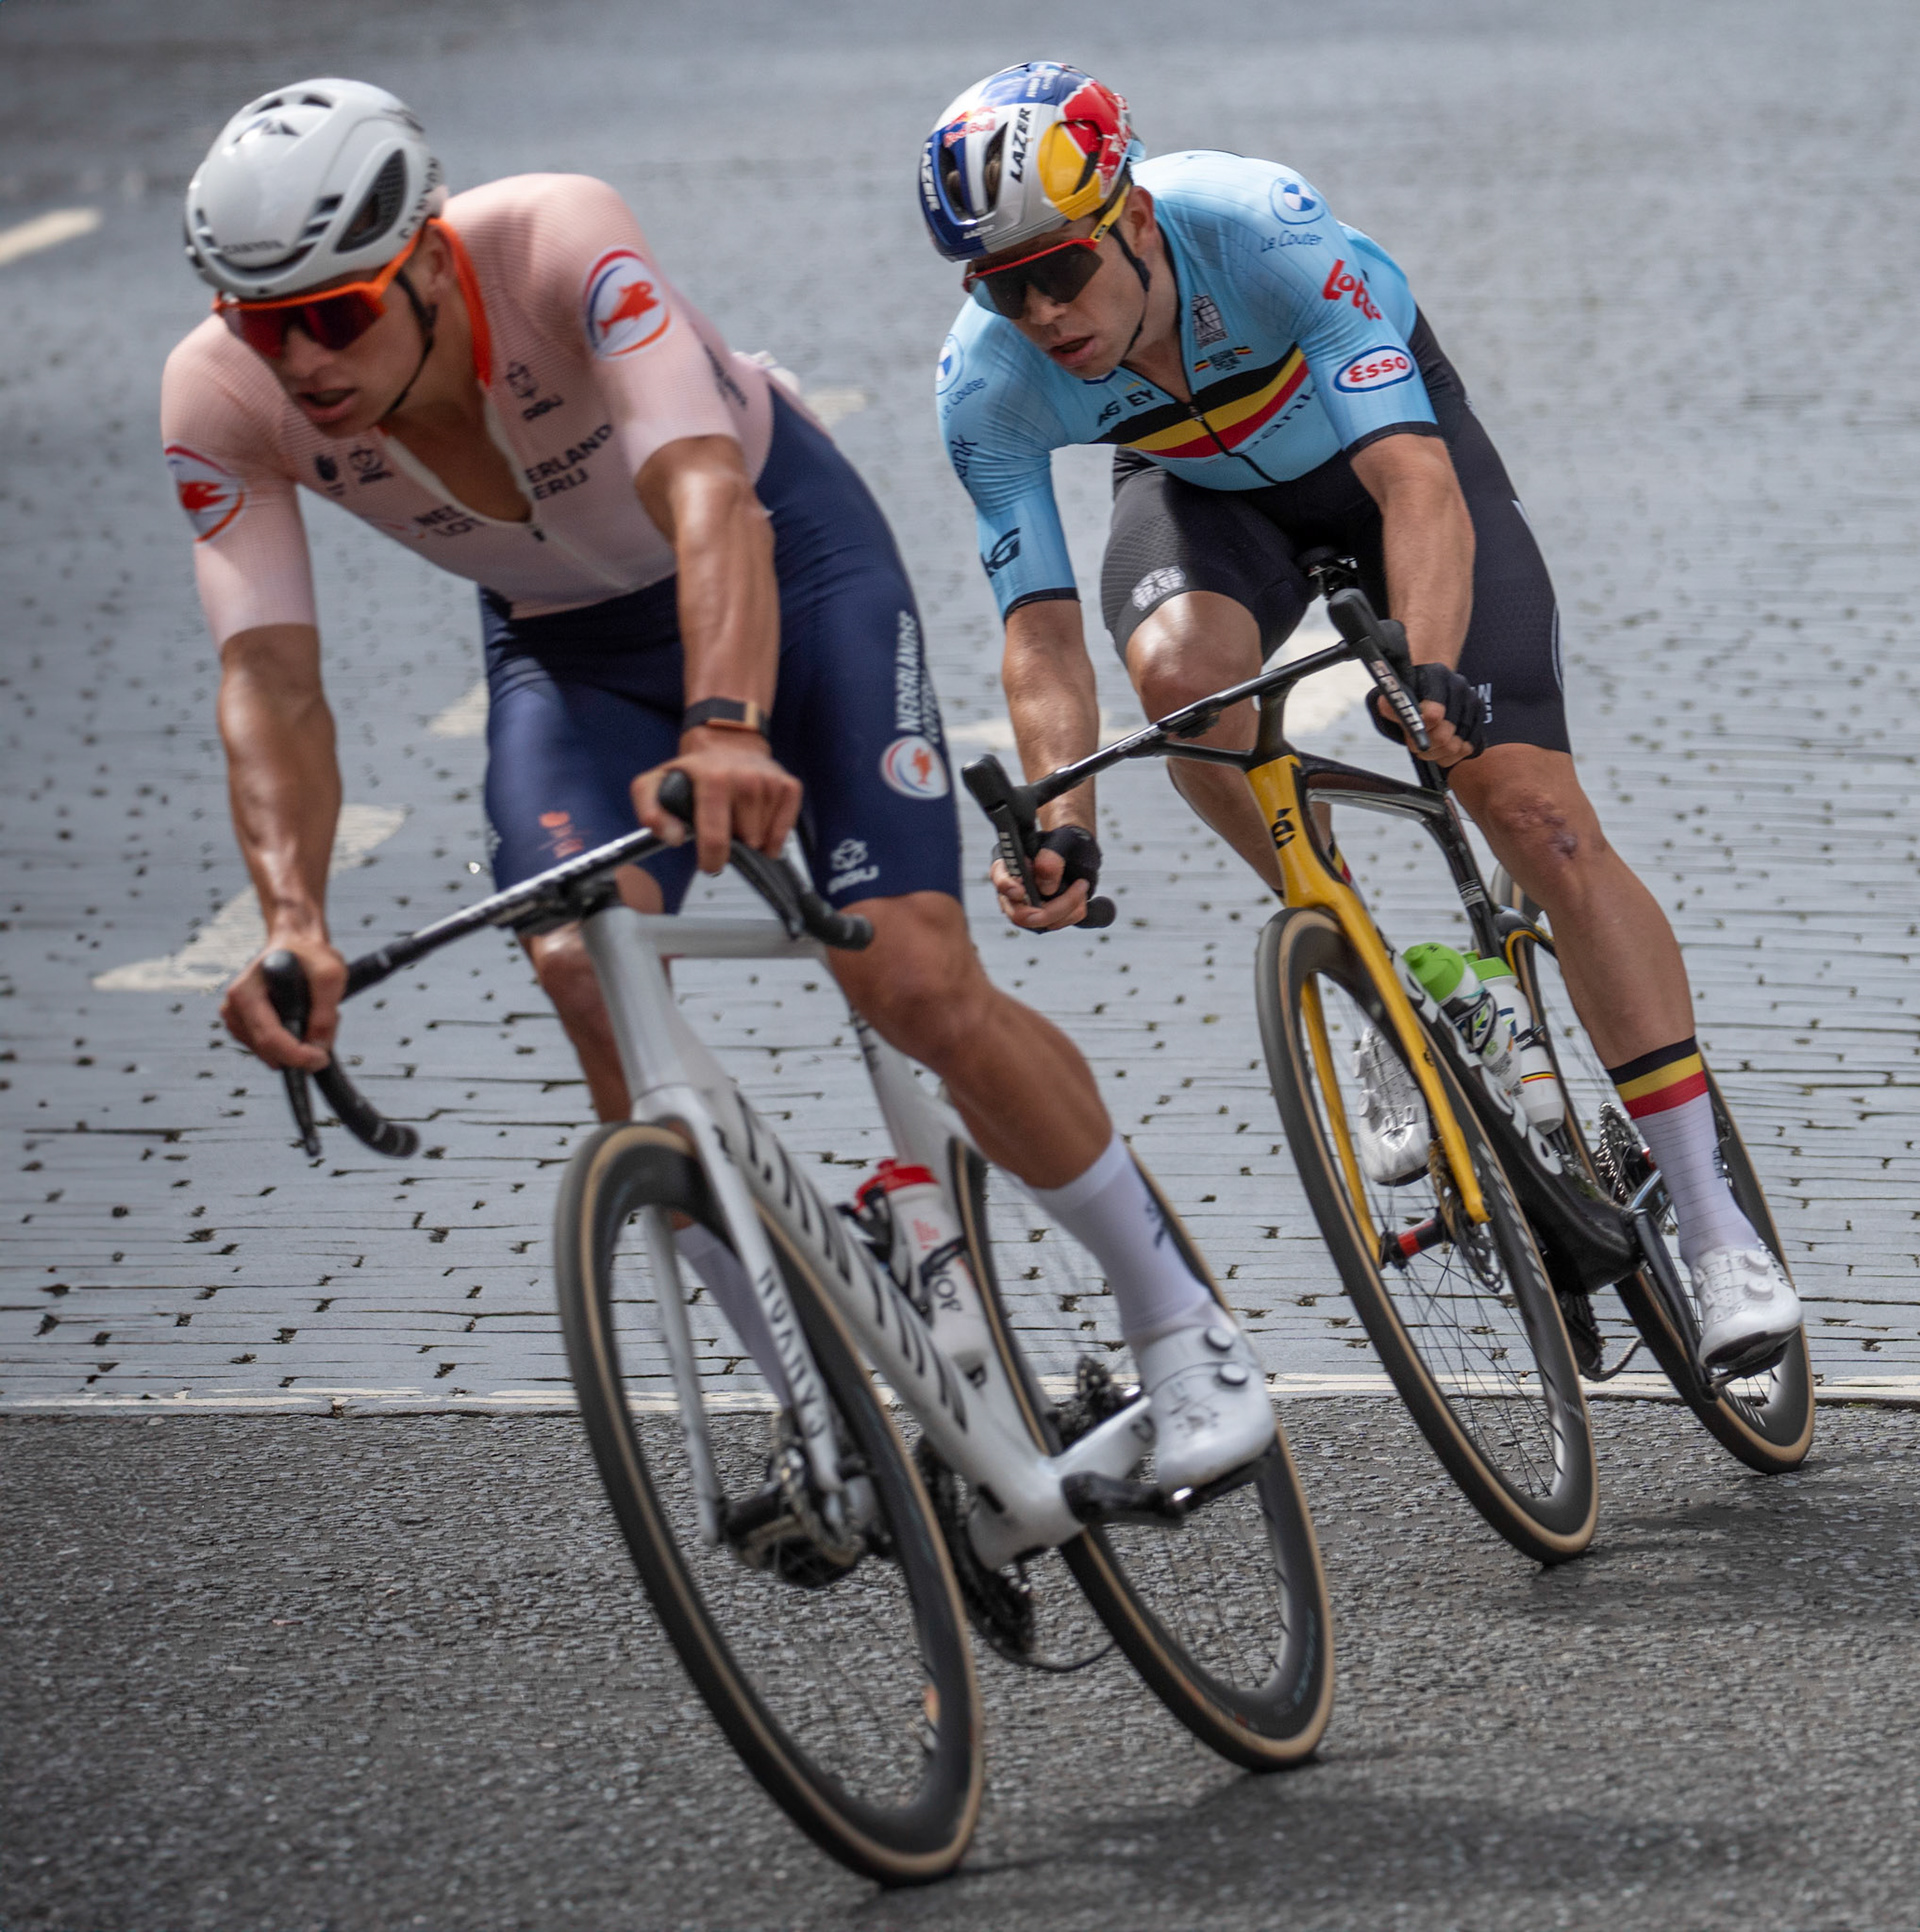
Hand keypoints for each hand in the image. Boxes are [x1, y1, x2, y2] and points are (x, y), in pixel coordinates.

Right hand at [222, 933, 343, 1071]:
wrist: (296, 945)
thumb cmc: (310, 955)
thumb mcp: (329, 975)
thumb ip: (326, 1011)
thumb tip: (319, 1047)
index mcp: (245, 992)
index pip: (268, 1037)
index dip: (296, 1055)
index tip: (320, 1059)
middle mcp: (233, 1007)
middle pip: (268, 1050)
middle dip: (300, 1049)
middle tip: (326, 1028)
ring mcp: (237, 1019)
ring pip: (271, 1054)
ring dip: (297, 1043)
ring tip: (312, 1014)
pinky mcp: (245, 1028)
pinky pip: (271, 1050)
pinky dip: (290, 1042)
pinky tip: (299, 1019)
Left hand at [632, 728, 801, 873]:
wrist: (728, 742)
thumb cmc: (693, 771)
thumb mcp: (656, 783)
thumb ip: (649, 810)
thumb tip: (672, 836)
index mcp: (713, 780)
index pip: (715, 839)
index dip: (712, 860)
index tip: (710, 863)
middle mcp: (746, 780)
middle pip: (744, 843)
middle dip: (733, 843)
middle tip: (722, 824)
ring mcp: (770, 783)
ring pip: (763, 840)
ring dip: (751, 837)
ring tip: (738, 818)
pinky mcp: (789, 786)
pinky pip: (783, 832)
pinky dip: (772, 835)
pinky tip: (758, 821)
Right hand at [988, 824, 1099, 931]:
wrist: (1078, 851)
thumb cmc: (1066, 842)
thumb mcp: (1064, 840)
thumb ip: (1051, 857)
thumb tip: (1046, 888)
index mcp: (1009, 865)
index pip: (999, 878)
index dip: (1006, 887)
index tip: (1020, 890)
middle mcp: (1013, 889)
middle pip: (1019, 914)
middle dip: (1050, 910)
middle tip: (1077, 889)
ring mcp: (1026, 906)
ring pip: (1040, 923)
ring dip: (1068, 908)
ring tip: (1081, 885)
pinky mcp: (1043, 916)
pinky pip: (1058, 923)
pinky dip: (1073, 911)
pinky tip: (1079, 894)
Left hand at [1368, 661, 1485, 767]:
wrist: (1427, 687)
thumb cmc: (1410, 695)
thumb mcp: (1396, 697)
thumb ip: (1391, 705)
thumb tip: (1388, 707)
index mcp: (1436, 675)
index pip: (1434, 714)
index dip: (1420, 730)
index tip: (1411, 733)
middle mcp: (1459, 686)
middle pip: (1445, 734)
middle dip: (1426, 746)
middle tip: (1415, 745)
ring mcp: (1472, 701)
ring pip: (1456, 746)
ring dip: (1436, 754)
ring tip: (1426, 747)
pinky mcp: (1480, 717)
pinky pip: (1468, 749)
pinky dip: (1451, 756)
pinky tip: (1439, 749)